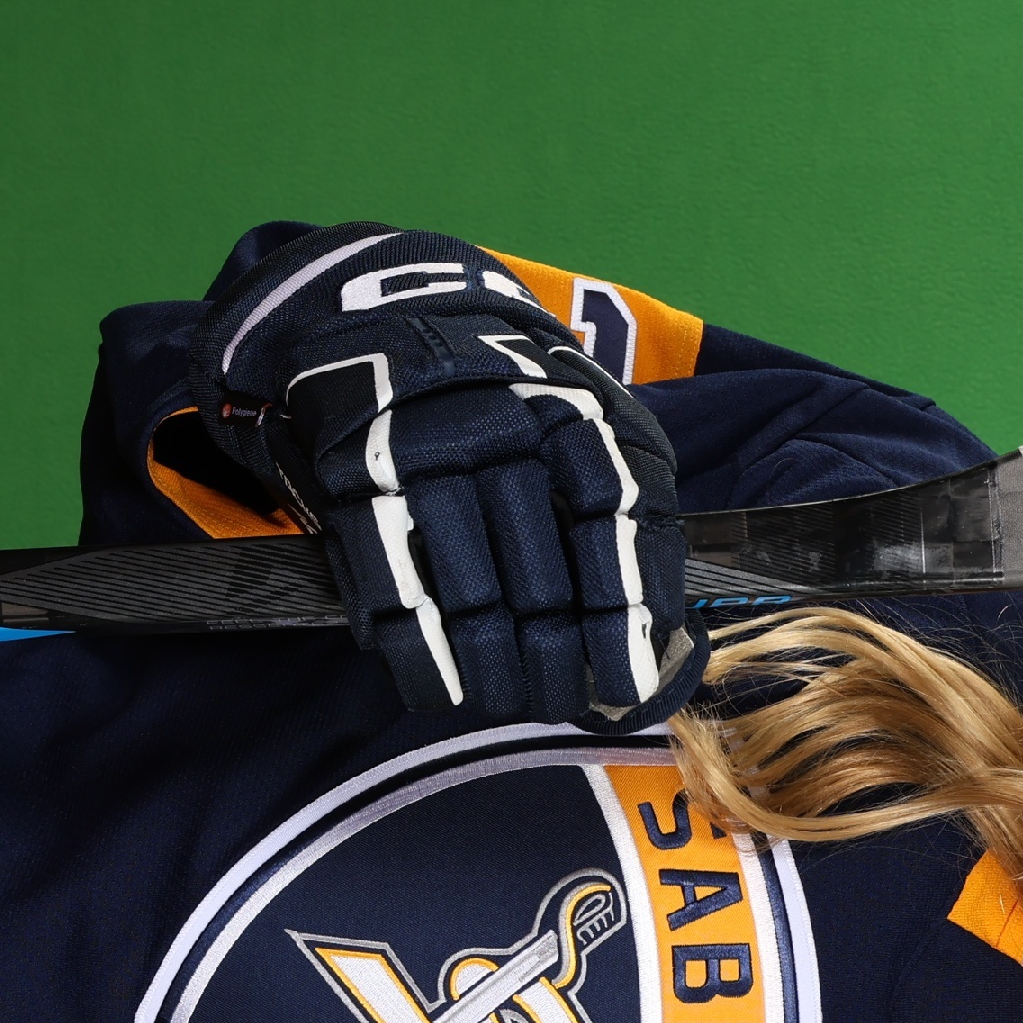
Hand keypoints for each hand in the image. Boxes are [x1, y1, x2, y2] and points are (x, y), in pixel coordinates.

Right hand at [200, 227, 696, 723]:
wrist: (392, 318)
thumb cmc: (516, 402)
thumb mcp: (594, 426)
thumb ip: (636, 522)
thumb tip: (667, 647)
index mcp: (574, 411)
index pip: (612, 525)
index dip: (620, 617)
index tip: (625, 683)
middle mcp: (501, 428)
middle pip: (539, 579)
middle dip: (554, 663)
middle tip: (559, 703)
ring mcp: (422, 455)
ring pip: (468, 598)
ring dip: (491, 672)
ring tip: (508, 701)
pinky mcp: (355, 483)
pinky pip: (392, 593)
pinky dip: (420, 657)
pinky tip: (444, 689)